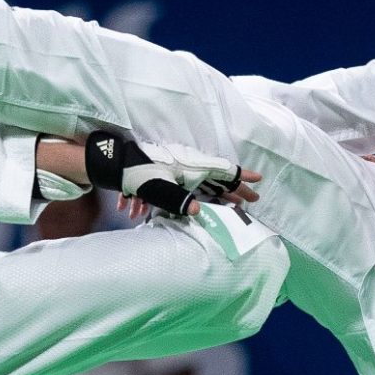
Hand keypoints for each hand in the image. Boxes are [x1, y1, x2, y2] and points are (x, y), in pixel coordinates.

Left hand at [84, 131, 260, 217]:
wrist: (115, 163)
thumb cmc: (137, 173)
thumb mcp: (158, 188)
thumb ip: (179, 200)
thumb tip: (198, 211)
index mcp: (191, 167)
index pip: (223, 171)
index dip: (242, 177)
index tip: (259, 180)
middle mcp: (190, 167)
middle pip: (220, 179)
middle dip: (237, 189)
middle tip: (254, 199)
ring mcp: (181, 171)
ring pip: (207, 183)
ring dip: (222, 193)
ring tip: (236, 202)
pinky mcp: (173, 175)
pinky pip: (193, 186)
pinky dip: (204, 194)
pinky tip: (207, 201)